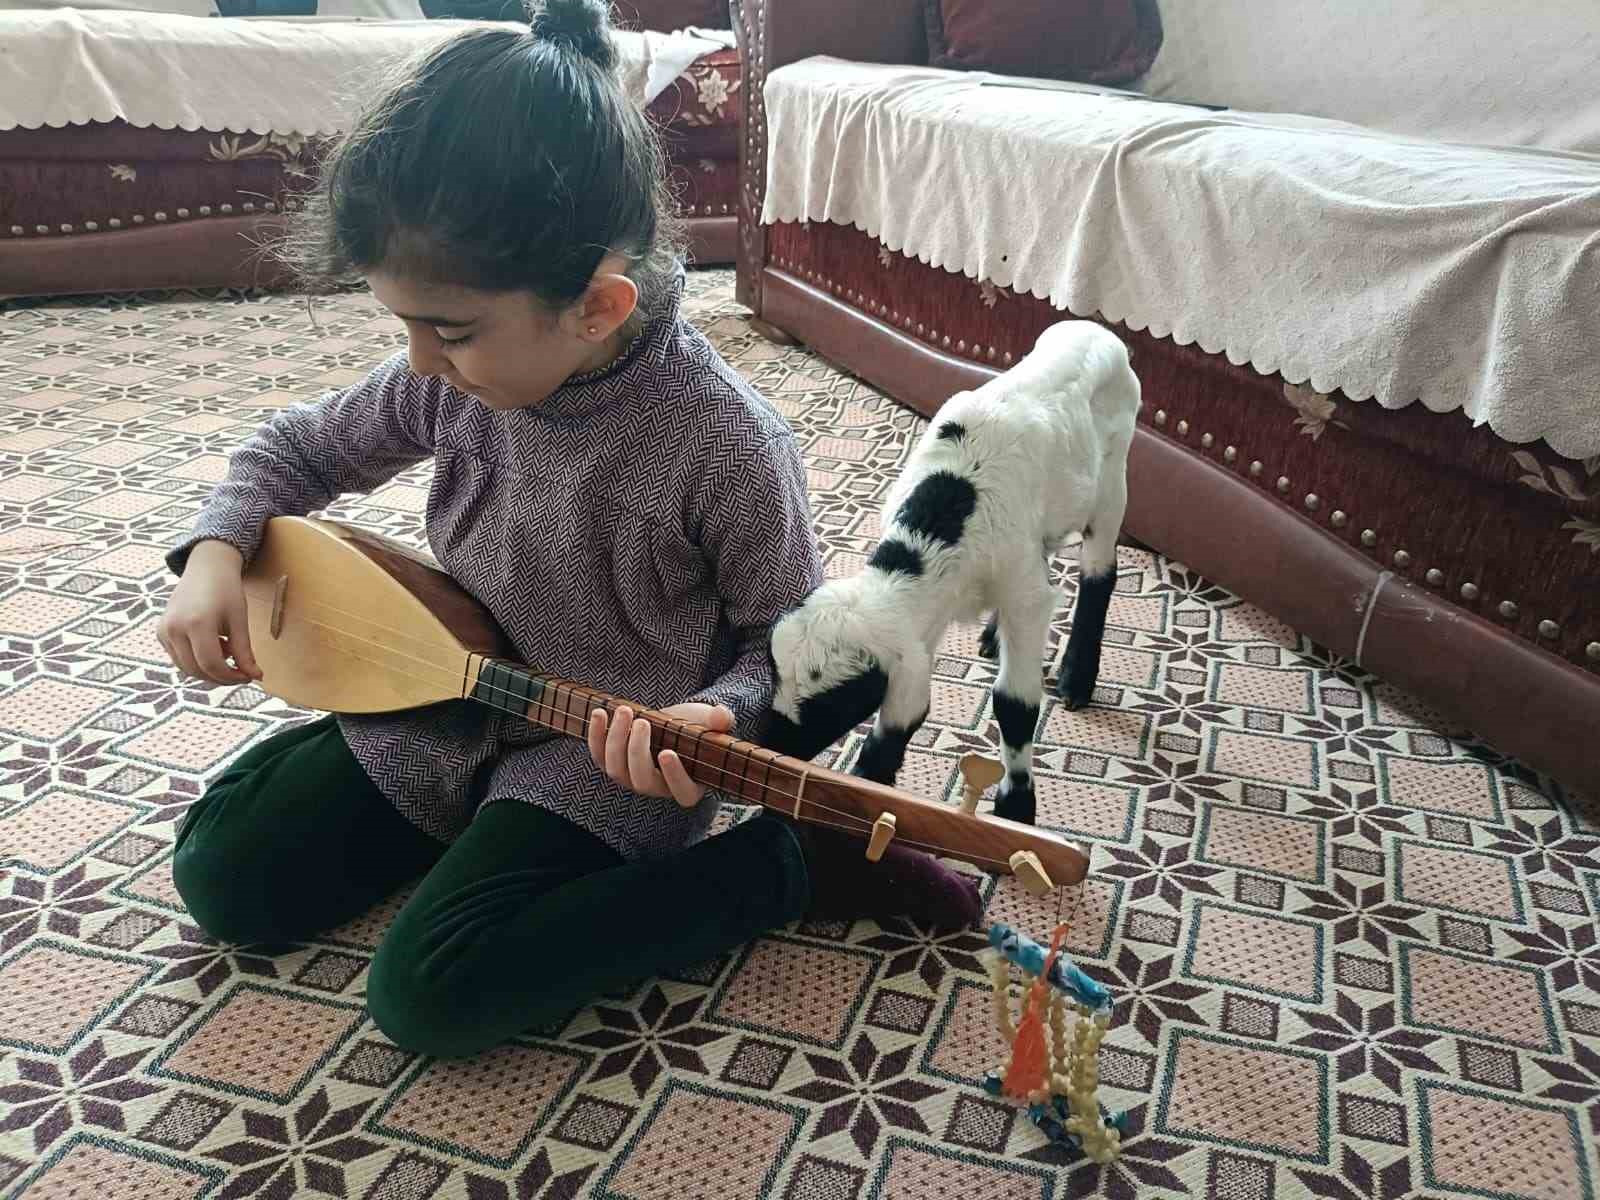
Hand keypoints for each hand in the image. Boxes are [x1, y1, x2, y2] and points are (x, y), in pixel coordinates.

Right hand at [157, 540, 261, 684]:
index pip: (211, 664)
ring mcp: (164, 631)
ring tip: (227, 651)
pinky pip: (179, 658)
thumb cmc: (226, 591)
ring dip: (209, 670)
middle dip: (221, 677)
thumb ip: (244, 651)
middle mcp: (174, 628)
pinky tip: (214, 645)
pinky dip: (197, 660)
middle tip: (241, 673)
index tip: (248, 677)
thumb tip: (256, 676)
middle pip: (197, 670)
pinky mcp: (160, 633)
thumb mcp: (239, 620)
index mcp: (196, 623)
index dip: (231, 676)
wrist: (206, 568)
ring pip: (186, 668)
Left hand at [587, 701, 734, 808]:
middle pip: (642, 780)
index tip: (667, 752)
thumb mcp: (710, 721)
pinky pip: (599, 757)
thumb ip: (720, 720)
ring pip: (617, 770)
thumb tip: (722, 717)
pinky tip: (600, 712)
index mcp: (687, 785)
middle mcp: (657, 788)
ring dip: (616, 739)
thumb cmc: (694, 727)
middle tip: (642, 721)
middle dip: (637, 750)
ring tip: (625, 711)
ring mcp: (632, 779)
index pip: (682, 791)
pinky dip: (596, 736)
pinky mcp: (613, 764)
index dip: (674, 776)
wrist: (671, 722)